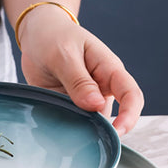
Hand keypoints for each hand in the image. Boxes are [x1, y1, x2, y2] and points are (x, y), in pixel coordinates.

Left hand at [17, 4, 143, 135]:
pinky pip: (68, 124)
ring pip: (87, 125)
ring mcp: (84, 101)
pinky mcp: (68, 108)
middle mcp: (101, 89)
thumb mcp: (64, 55)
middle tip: (74, 133)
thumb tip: (96, 105)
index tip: (117, 131)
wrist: (36, 35)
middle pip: (109, 118)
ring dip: (74, 129)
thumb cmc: (54, 37)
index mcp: (109, 70)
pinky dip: (60, 127)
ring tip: (55, 118)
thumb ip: (79, 81)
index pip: (131, 95)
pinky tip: (47, 120)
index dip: (130, 116)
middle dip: (96, 130)